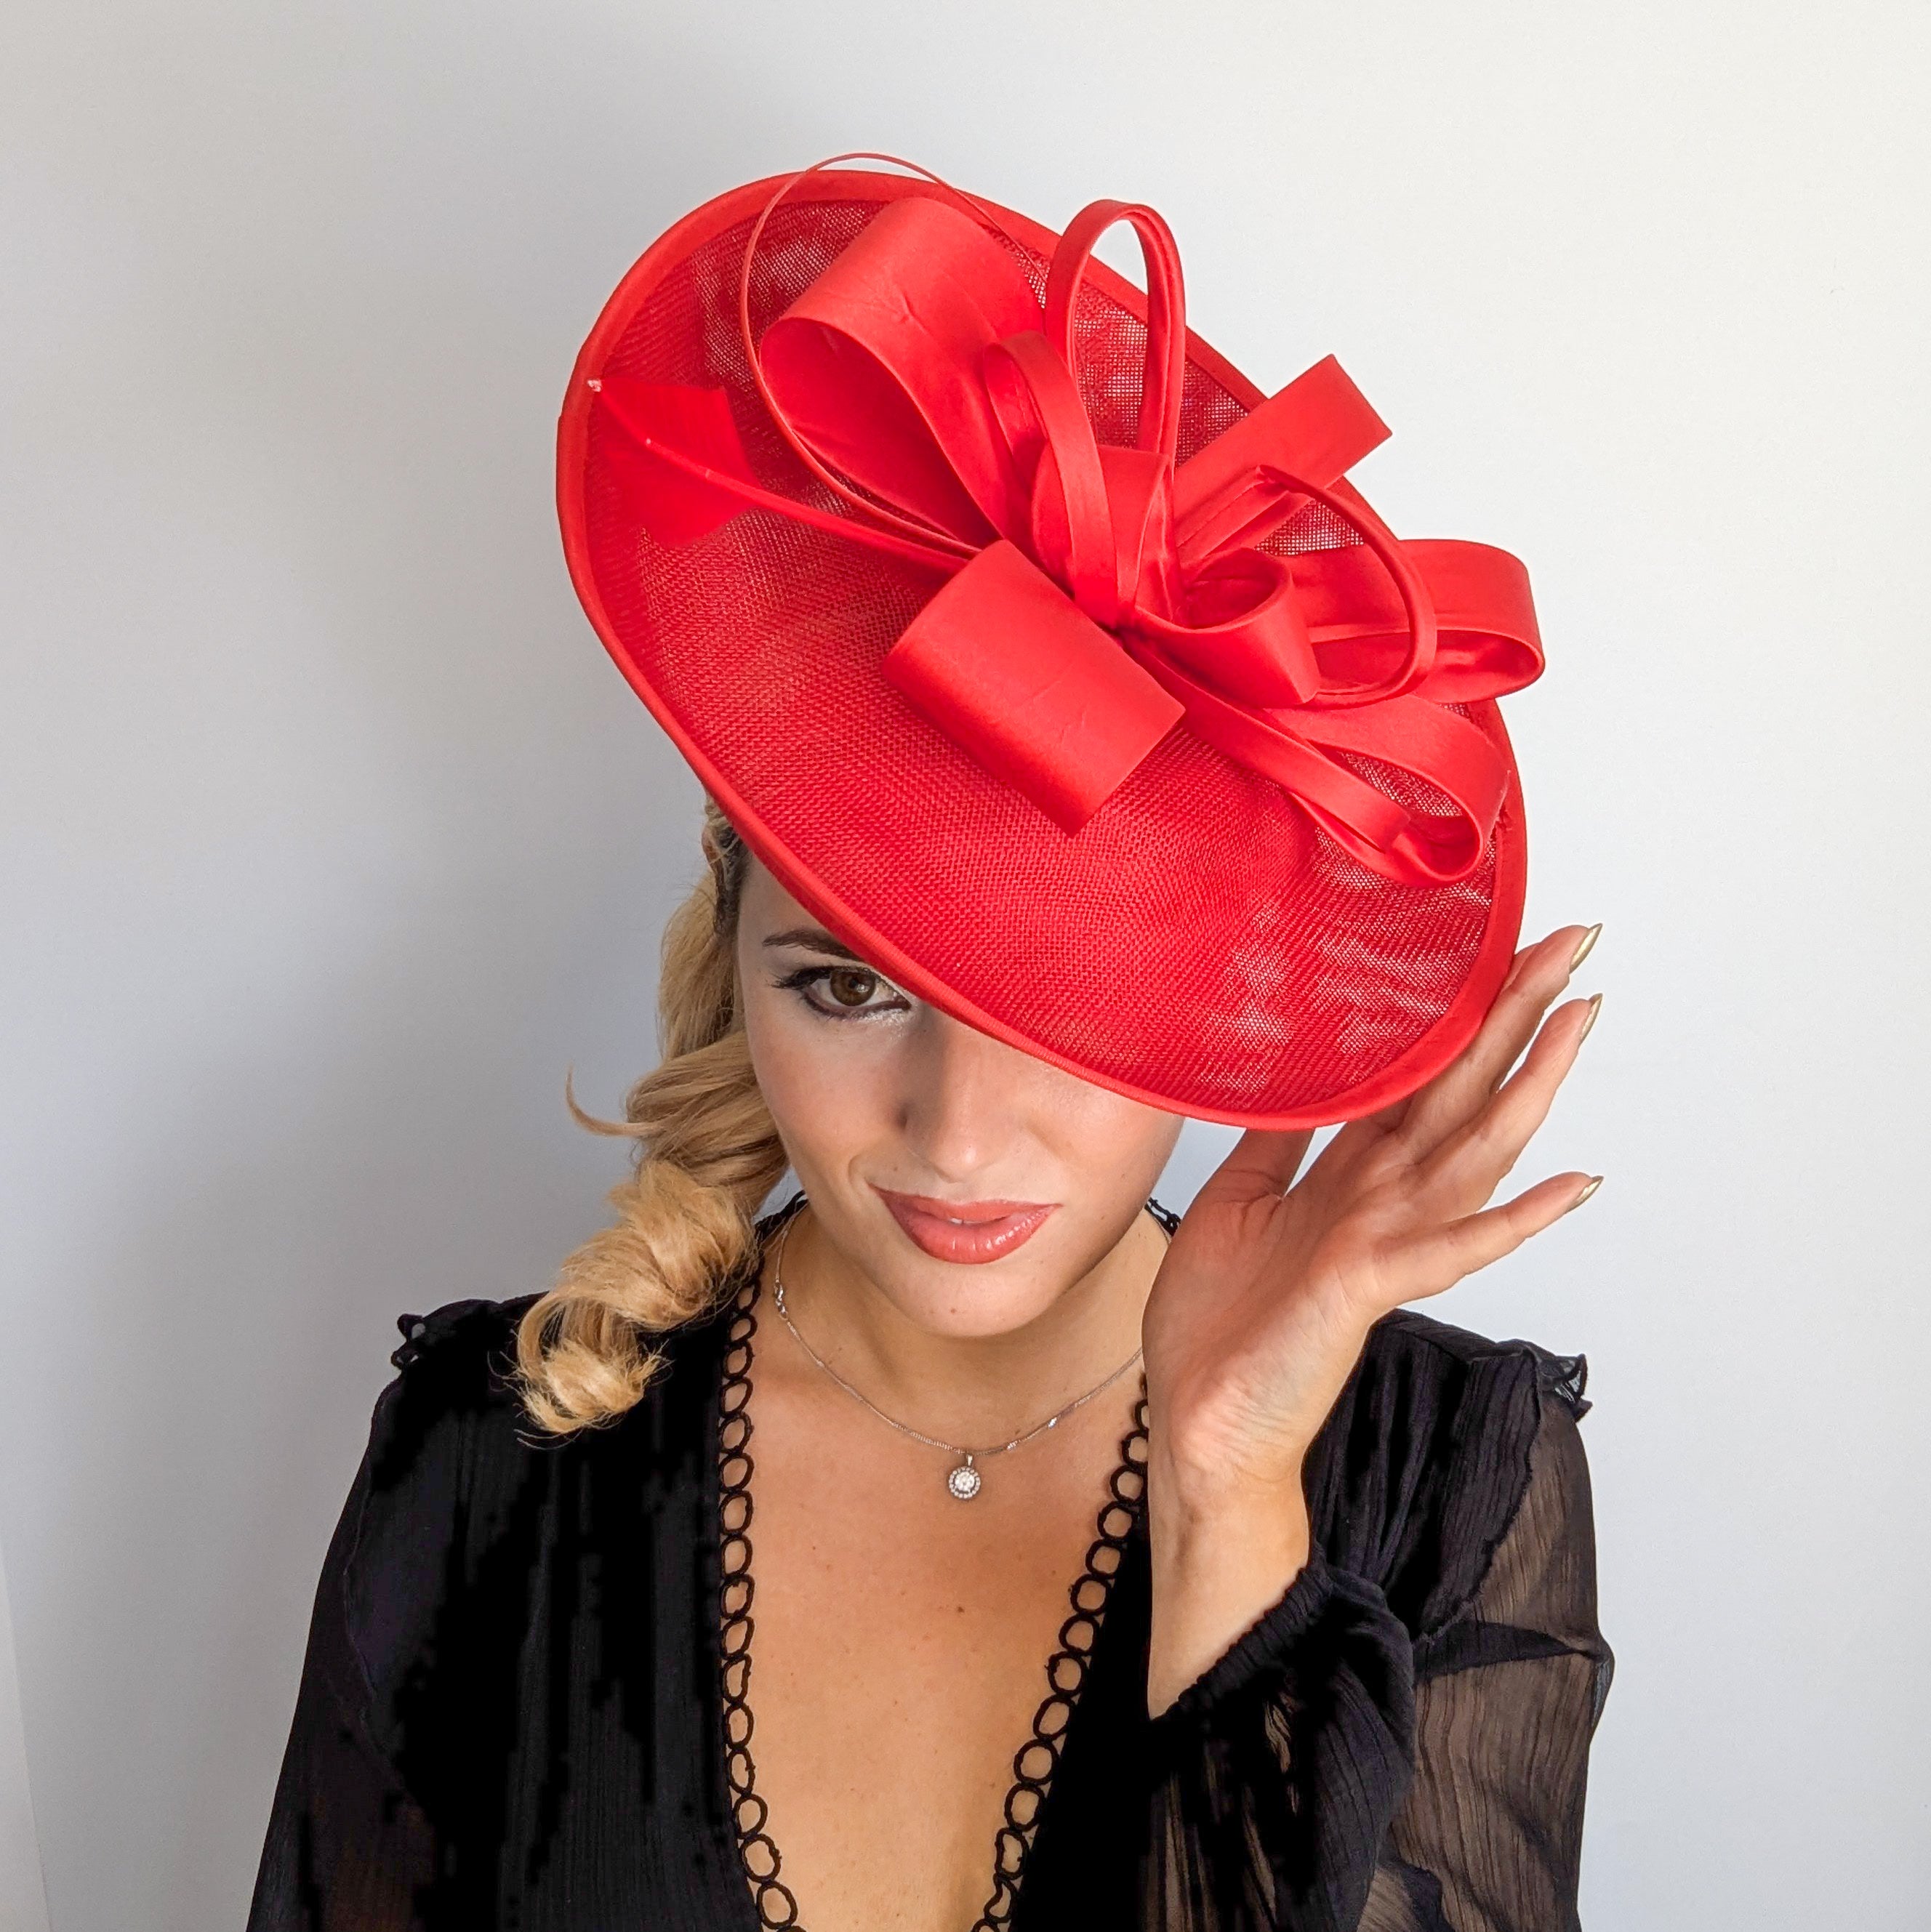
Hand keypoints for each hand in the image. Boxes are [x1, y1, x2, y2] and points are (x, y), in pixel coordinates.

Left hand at [1141, 923, 1602, 1709]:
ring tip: (1581, 1017)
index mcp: (1347, 1172)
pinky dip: (1518, 1217)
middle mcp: (1381, 1197)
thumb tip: (1289, 1080)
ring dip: (1533, 1083)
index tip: (1501, 944)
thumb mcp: (1235, 1202)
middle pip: (1463, 1088)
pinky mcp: (1372, 1284)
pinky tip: (1577, 1185)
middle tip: (1575, 941)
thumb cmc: (1220, 1326)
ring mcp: (1386, 1239)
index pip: (1420, 1071)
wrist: (1200, 1420)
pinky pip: (1456, 1244)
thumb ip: (1275, 1143)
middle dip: (1516, 1013)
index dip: (1462, 1008)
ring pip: (1474, 1145)